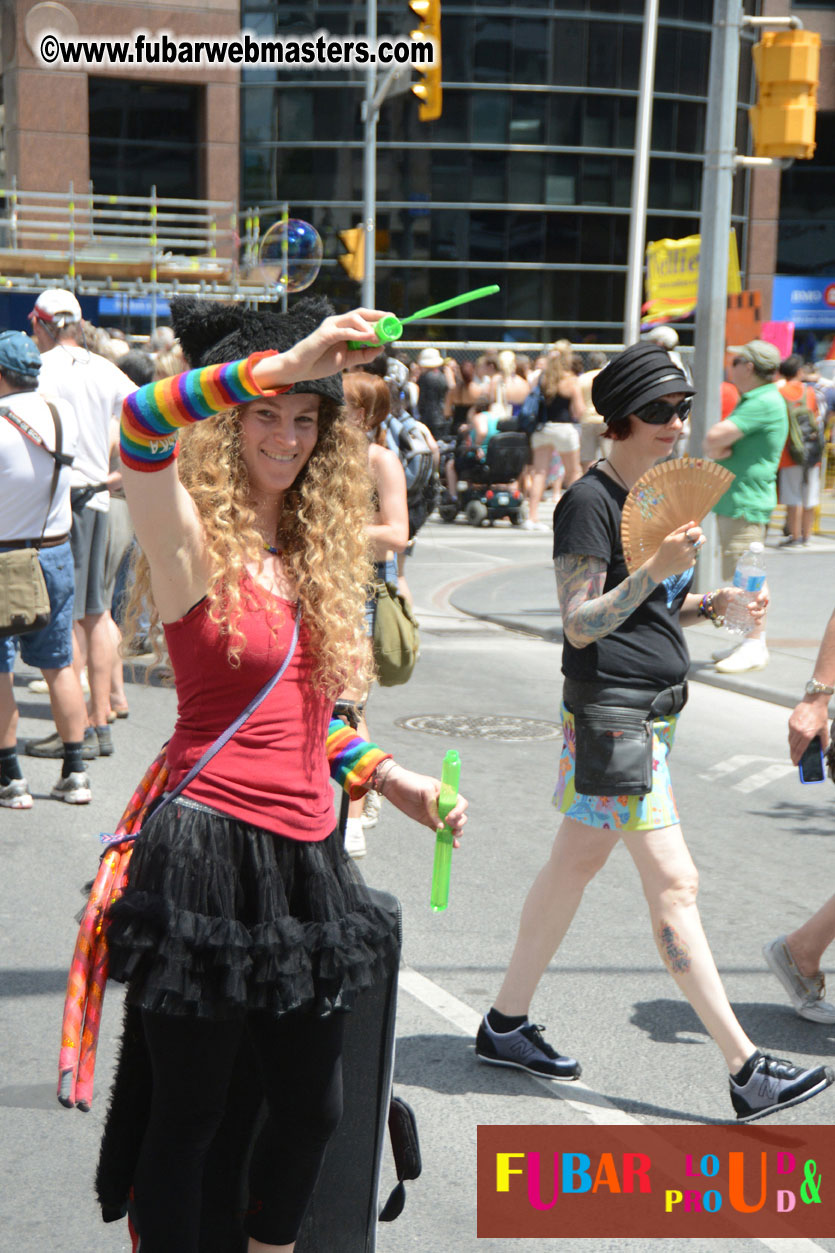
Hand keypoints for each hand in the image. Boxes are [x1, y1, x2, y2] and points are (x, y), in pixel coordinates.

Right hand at [254, 308, 390, 388]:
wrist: (300, 369)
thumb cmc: (320, 363)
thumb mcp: (348, 360)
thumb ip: (364, 354)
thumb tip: (381, 347)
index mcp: (343, 327)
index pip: (363, 318)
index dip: (379, 318)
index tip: (394, 321)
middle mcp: (337, 323)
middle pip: (360, 313)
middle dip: (378, 315)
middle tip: (392, 320)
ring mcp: (330, 326)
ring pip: (354, 318)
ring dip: (369, 325)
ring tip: (380, 334)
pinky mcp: (325, 334)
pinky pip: (344, 331)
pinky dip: (358, 333)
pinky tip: (369, 337)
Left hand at [379, 763, 467, 844]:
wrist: (393, 786)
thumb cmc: (411, 783)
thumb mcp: (425, 790)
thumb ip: (433, 806)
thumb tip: (441, 826)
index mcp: (446, 793)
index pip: (460, 802)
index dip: (459, 810)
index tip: (450, 816)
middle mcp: (443, 804)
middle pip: (459, 815)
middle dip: (459, 822)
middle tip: (449, 824)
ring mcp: (436, 813)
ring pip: (452, 825)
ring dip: (456, 831)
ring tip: (453, 835)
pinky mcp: (428, 821)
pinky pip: (440, 831)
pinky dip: (447, 838)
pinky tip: (453, 845)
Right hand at [647, 521, 703, 582]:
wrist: (660, 566)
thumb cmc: (665, 549)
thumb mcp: (670, 537)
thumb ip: (682, 529)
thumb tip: (693, 523)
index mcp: (679, 540)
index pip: (698, 532)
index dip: (698, 530)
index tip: (694, 531)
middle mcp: (685, 549)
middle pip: (702, 540)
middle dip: (699, 538)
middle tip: (693, 540)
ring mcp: (689, 557)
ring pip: (698, 548)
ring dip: (693, 548)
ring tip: (683, 551)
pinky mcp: (691, 564)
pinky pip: (695, 556)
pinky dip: (691, 556)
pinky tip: (682, 558)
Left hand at [713, 582, 768, 623]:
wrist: (719, 605)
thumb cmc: (724, 596)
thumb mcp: (726, 593)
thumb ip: (729, 594)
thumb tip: (730, 599)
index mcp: (751, 592)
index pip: (762, 592)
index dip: (763, 595)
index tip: (759, 598)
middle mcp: (754, 600)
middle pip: (761, 603)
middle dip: (757, 605)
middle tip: (748, 607)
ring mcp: (753, 609)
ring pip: (761, 611)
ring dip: (758, 613)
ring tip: (751, 613)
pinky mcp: (750, 617)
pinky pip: (757, 619)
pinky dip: (758, 621)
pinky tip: (756, 622)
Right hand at [788, 697, 830, 764]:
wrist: (814, 702)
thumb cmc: (820, 715)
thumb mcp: (824, 730)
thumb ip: (823, 742)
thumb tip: (822, 750)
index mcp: (807, 734)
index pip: (800, 750)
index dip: (797, 758)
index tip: (796, 763)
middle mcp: (798, 731)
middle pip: (793, 747)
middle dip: (793, 755)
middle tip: (794, 760)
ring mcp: (793, 726)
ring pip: (790, 741)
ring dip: (792, 747)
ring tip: (794, 752)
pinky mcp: (790, 722)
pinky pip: (790, 733)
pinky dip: (792, 739)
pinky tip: (794, 742)